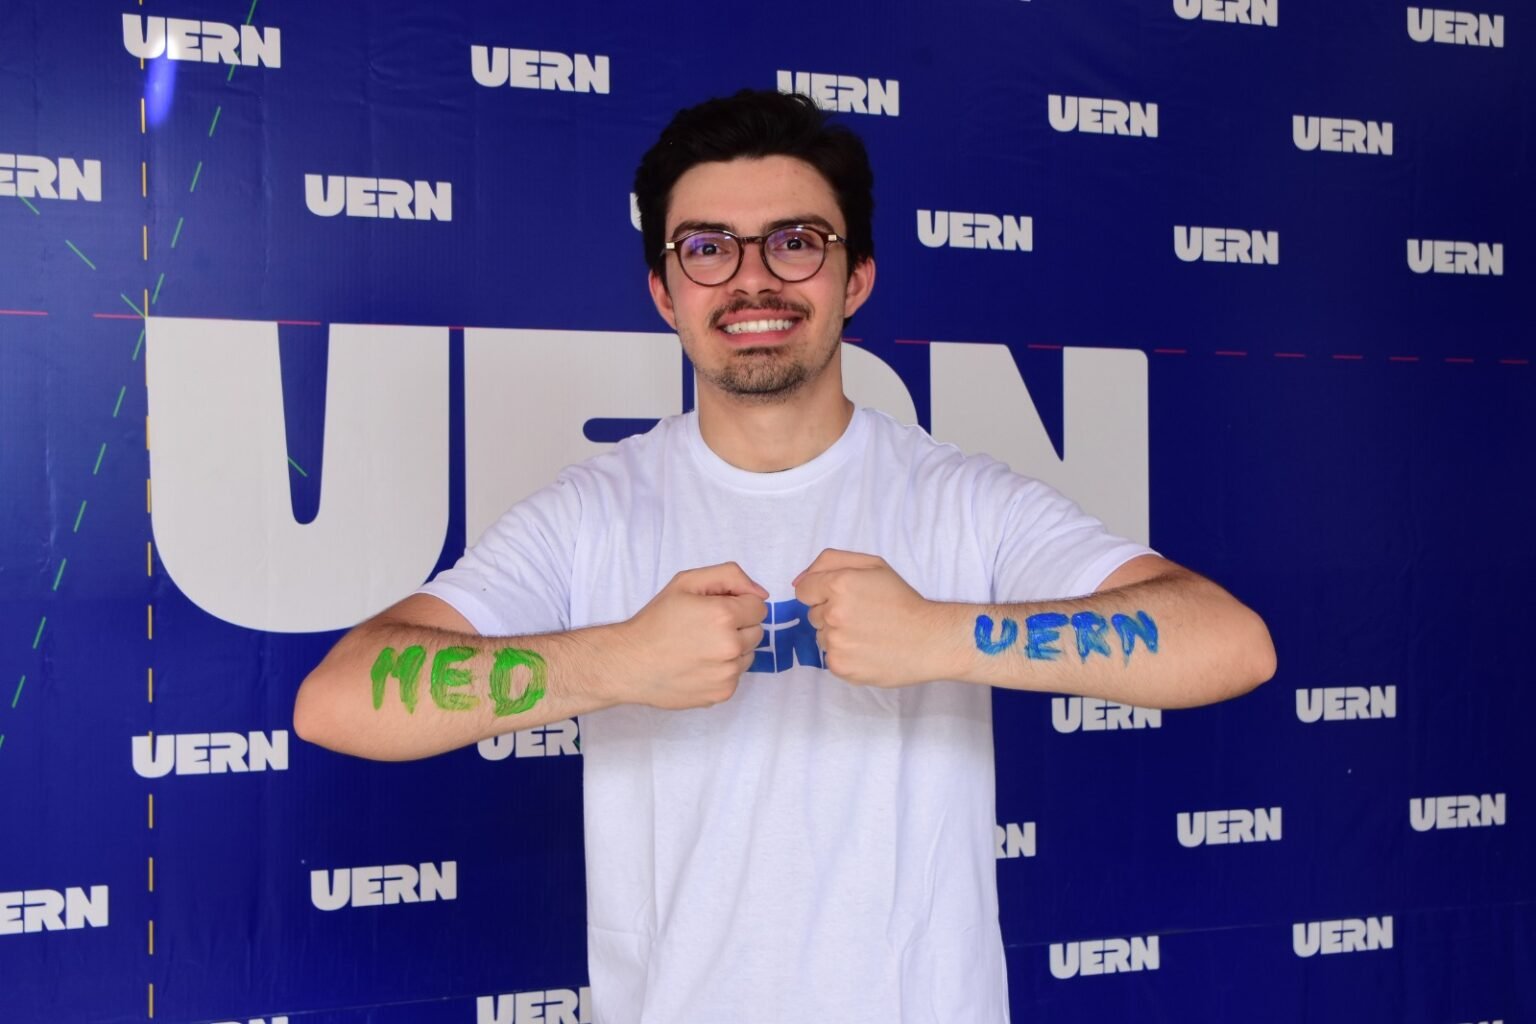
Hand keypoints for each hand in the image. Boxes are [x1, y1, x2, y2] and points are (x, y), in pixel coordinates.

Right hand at [612, 563, 766, 709]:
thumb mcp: (686, 582)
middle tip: (707, 627)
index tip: (716, 609)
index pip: (758, 606)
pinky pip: (736, 675)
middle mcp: (730, 646)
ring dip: (733, 649)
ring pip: (749, 654)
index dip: (738, 604)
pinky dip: (723, 669)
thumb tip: (762, 594)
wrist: (630, 663)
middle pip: (757, 631)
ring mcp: (728, 673)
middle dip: (738, 626)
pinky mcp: (722, 693)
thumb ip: (729, 576)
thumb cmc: (656, 621)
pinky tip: (699, 665)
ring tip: (702, 647)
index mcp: (723, 615)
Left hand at [793, 549, 950, 686]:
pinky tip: (867, 650)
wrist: (929, 639)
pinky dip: (845, 655)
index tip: (843, 598)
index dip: (822, 592)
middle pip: (813, 614)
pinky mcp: (840, 666)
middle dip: (831, 614)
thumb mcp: (873, 565)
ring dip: (838, 635)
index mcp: (839, 584)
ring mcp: (835, 642)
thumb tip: (798, 581)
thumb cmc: (902, 600)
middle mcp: (833, 613)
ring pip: (821, 637)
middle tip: (862, 616)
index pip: (804, 590)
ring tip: (867, 634)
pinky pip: (830, 657)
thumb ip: (830, 561)